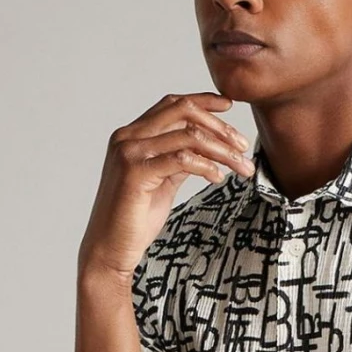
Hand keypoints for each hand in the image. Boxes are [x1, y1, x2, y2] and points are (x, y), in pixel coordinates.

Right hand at [78, 91, 254, 284]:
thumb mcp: (161, 183)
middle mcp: (128, 137)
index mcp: (132, 135)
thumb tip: (202, 149)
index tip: (229, 107)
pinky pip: (181, 159)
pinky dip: (206, 166)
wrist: (109, 250)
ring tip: (241, 167)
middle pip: (182, 111)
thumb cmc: (133, 221)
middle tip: (242, 145)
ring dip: (222, 150)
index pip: (172, 105)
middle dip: (219, 126)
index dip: (203, 101)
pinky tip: (218, 178)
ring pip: (188, 135)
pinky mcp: (136, 172)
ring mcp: (130, 152)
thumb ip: (177, 160)